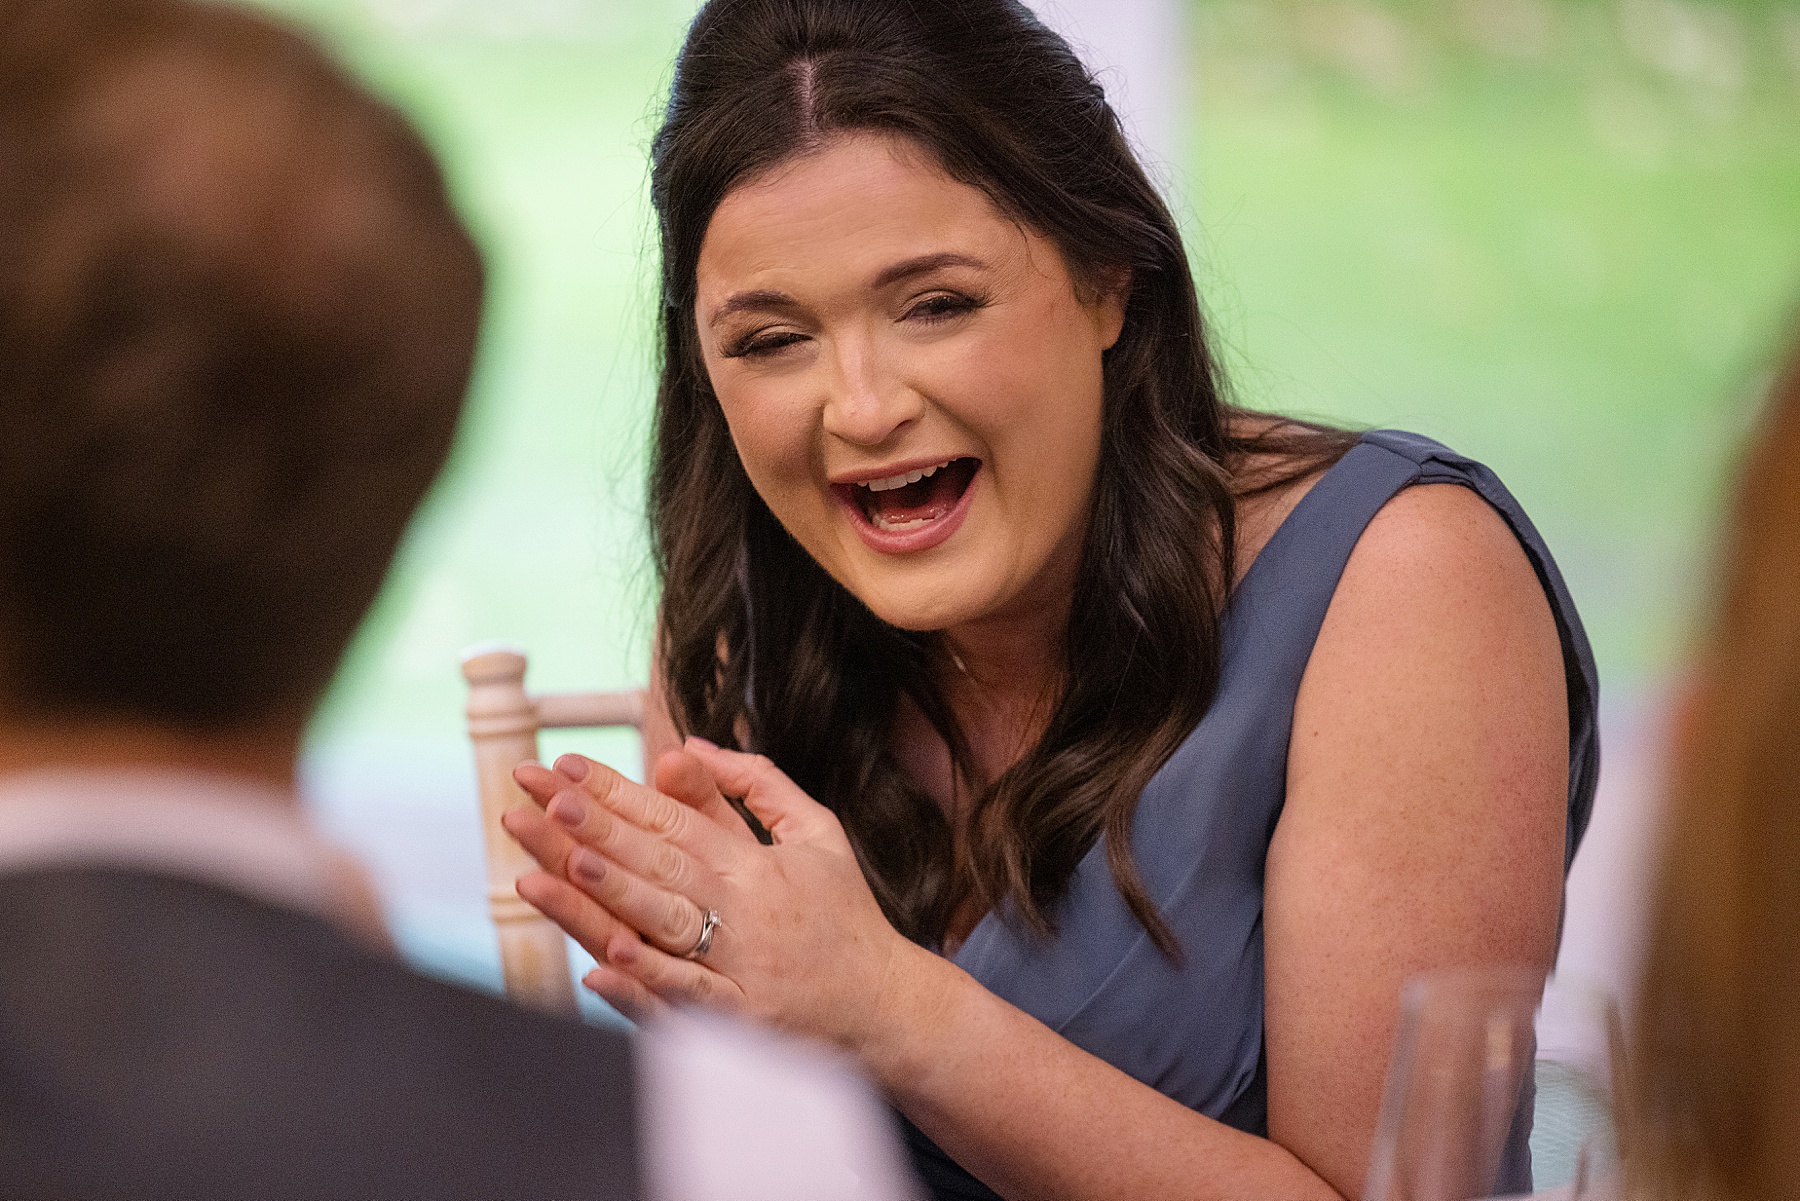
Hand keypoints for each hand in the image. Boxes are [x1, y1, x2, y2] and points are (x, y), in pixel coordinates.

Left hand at [504, 740, 922, 1055]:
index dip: (619, 792)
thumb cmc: (845, 915)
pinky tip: (603, 965)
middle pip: (660, 863)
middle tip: (544, 797)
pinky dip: (646, 984)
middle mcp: (745, 911)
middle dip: (599, 828)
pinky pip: (688, 1000)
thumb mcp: (818, 832)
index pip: (675, 819)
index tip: (565, 767)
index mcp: (756, 864)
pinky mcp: (740, 1022)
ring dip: (612, 893)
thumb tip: (690, 745)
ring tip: (562, 861)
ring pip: (664, 925)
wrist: (887, 1007)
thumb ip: (758, 784)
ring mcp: (740, 969)